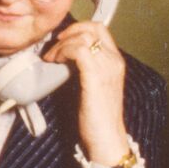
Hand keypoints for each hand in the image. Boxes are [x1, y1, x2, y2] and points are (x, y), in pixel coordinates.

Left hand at [51, 19, 129, 163]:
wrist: (106, 139)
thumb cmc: (96, 119)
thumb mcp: (92, 86)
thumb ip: (84, 69)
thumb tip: (64, 57)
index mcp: (116, 62)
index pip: (100, 29)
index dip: (78, 28)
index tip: (62, 40)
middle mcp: (114, 61)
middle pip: (93, 28)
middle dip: (68, 32)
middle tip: (54, 46)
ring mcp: (107, 67)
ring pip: (83, 37)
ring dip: (62, 44)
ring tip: (52, 57)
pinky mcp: (96, 76)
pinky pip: (78, 50)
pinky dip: (62, 51)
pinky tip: (55, 61)